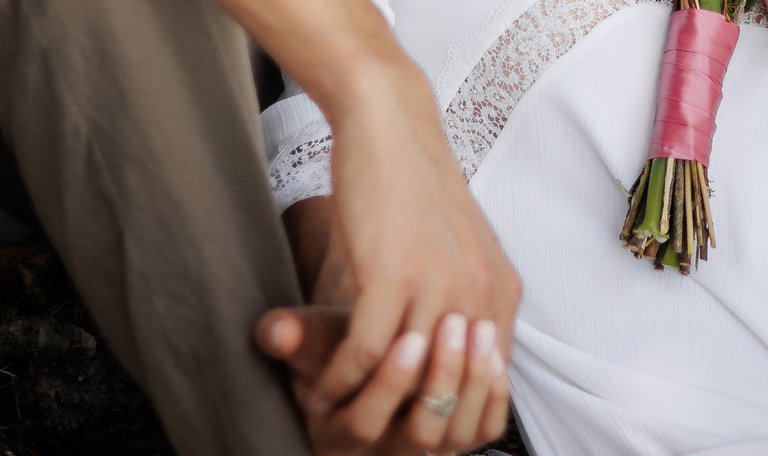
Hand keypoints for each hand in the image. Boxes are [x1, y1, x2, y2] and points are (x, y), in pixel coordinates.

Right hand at [256, 83, 519, 450]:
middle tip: (364, 434)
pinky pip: (362, 353)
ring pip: (402, 382)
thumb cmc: (414, 190)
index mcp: (500, 294)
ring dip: (362, 407)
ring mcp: (437, 286)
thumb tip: (450, 358)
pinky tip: (319, 388)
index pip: (485, 391)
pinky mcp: (390, 274)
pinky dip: (337, 379)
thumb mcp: (458, 251)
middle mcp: (478, 295)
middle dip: (400, 426)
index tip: (404, 429)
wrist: (393, 126)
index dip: (443, 421)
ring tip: (333, 420)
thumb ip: (462, 303)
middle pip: (446, 397)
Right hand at [259, 305, 509, 455]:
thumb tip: (273, 329)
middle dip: (438, 379)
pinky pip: (483, 431)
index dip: (389, 384)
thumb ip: (297, 335)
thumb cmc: (343, 342)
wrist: (374, 354)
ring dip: (471, 383)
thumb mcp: (318, 337)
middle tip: (452, 323)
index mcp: (337, 434)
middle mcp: (381, 454)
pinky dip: (493, 396)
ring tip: (478, 329)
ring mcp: (423, 451)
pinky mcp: (457, 439)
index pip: (364, 423)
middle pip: (419, 436)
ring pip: (456, 436)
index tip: (408, 336)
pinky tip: (494, 353)